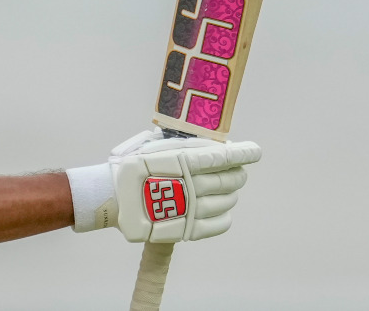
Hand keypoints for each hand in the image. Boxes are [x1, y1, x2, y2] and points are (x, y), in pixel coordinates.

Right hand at [66, 130, 260, 242]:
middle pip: (231, 180)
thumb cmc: (129, 168)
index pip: (224, 157)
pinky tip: (222, 210)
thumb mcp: (151, 145)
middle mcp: (193, 183)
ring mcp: (192, 207)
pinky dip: (225, 216)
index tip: (255, 152)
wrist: (112, 198)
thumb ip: (177, 142)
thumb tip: (200, 140)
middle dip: (237, 174)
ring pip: (227, 201)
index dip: (244, 153)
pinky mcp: (189, 228)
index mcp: (185, 160)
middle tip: (235, 172)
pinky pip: (219, 224)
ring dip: (231, 194)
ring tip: (225, 191)